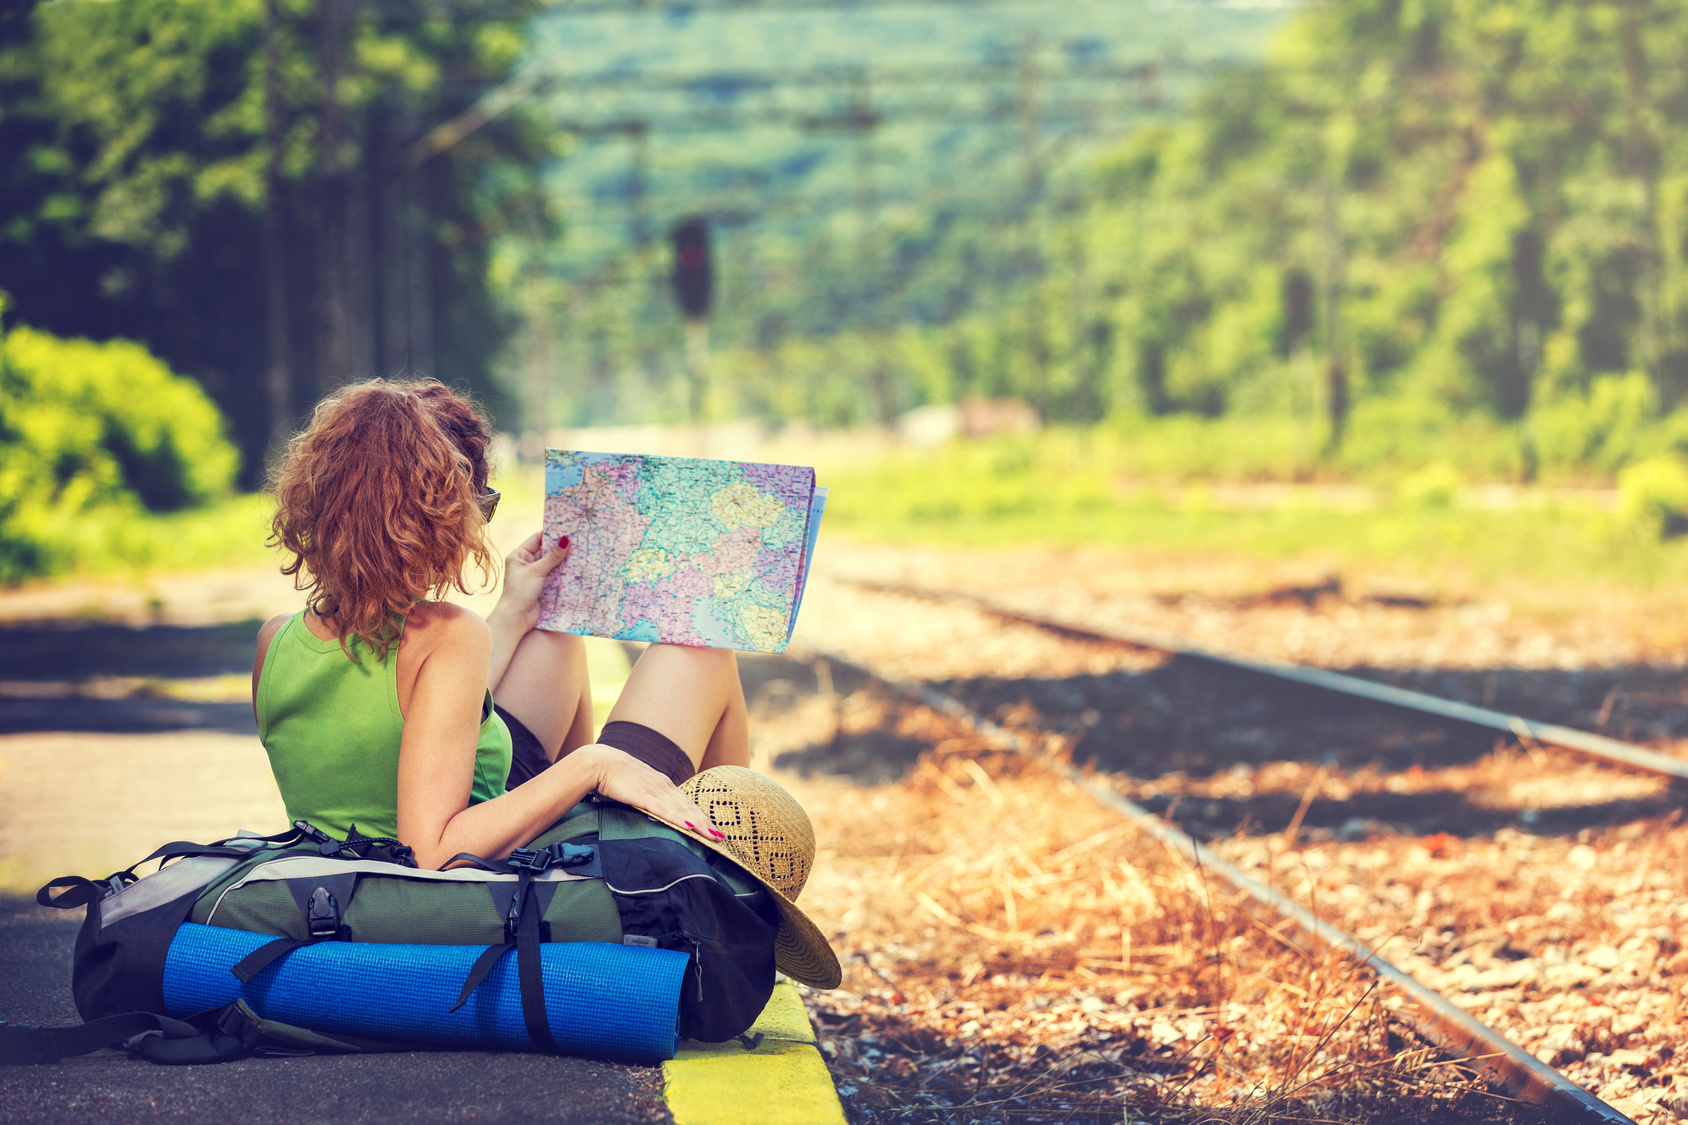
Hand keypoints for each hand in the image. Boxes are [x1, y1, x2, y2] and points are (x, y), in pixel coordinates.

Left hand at [491, 530, 568, 632]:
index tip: (567, 529)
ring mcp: (535, 575)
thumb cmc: (521, 592)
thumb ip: (552, 556)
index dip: (551, 534)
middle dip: (560, 547)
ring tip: (581, 552)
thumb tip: (566, 540)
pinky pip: (555, 575)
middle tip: (578, 540)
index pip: (537, 539)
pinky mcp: (542, 586)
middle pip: (546, 551)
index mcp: (519, 556)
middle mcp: (526, 564)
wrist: (516, 618)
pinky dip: (564, 572)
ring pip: (552, 564)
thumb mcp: (536, 571)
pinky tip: (576, 568)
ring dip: (564, 560)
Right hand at [580, 744, 724, 840]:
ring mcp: (654, 790)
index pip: (686, 803)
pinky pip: (663, 810)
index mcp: (663, 784)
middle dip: (706, 823)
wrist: (599, 762)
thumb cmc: (615, 775)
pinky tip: (689, 826)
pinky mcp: (642, 796)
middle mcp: (663, 786)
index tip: (713, 829)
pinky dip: (677, 818)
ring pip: (681, 810)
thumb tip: (654, 809)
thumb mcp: (637, 786)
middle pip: (689, 808)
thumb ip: (647, 796)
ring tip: (713, 835)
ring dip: (699, 824)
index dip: (701, 816)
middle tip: (722, 837)